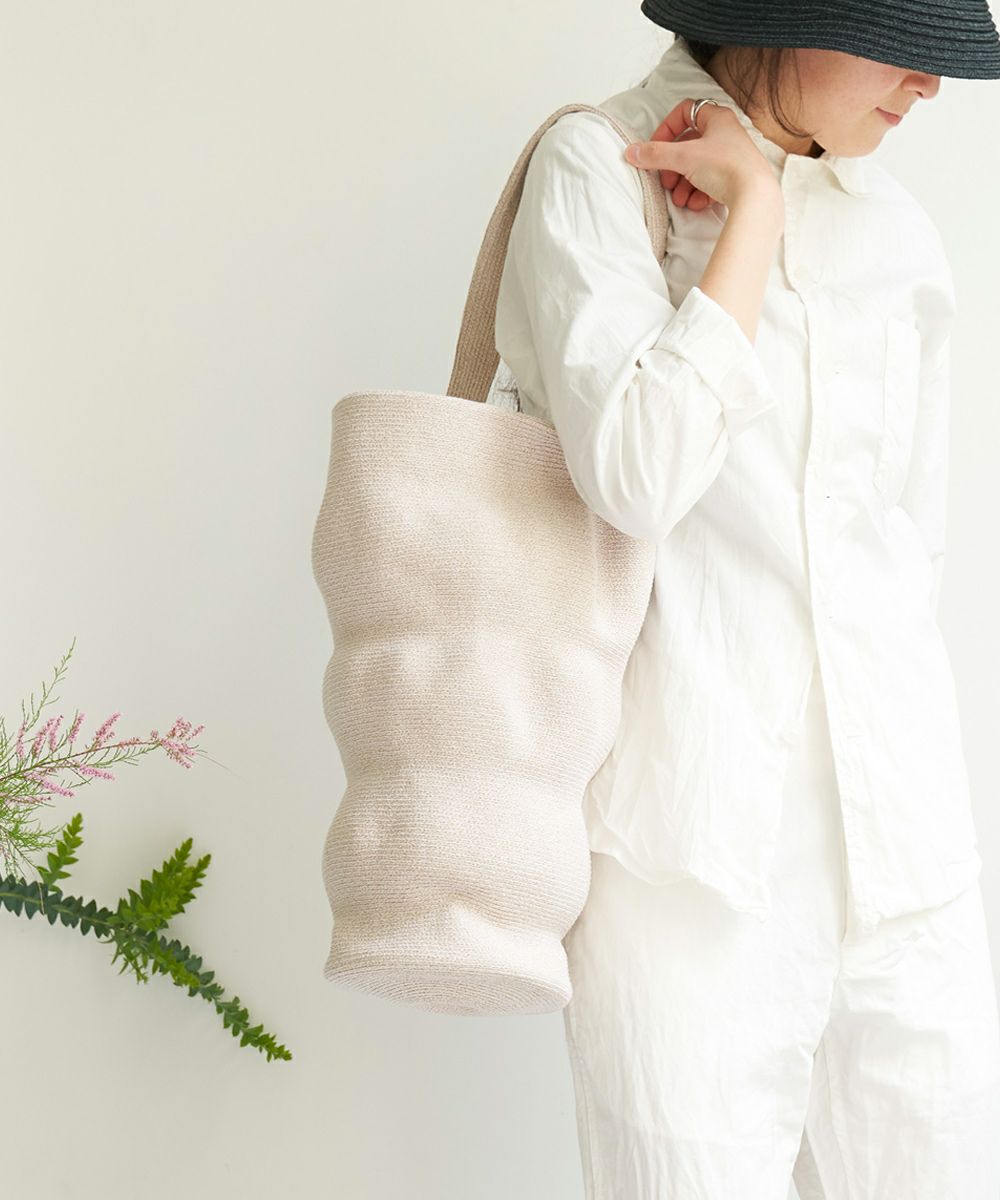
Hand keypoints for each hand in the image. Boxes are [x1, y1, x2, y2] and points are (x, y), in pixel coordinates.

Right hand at [625, 98, 780, 212]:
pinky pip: (711, 182)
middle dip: (673, 166)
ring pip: (698, 167)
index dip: (666, 129)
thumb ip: (655, 154)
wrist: (755, 195)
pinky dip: (699, 193)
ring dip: (683, 184)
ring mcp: (732, 157)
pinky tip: (695, 204)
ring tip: (679, 199)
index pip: (684, 112)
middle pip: (688, 145)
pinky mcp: (736, 178)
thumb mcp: (684, 158)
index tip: (656, 147)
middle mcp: (726, 134)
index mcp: (716, 118)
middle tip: (665, 181)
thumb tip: (631, 152)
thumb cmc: (726, 167)